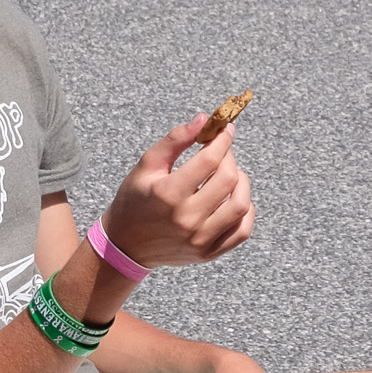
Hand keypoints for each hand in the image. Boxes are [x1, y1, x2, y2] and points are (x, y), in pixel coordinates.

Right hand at [105, 113, 253, 267]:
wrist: (126, 246)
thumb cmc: (134, 200)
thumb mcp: (147, 166)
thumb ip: (175, 139)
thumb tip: (204, 119)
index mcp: (168, 194)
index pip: (209, 160)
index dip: (222, 140)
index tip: (224, 130)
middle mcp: (186, 219)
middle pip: (228, 180)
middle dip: (229, 158)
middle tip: (221, 152)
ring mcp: (200, 240)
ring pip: (241, 205)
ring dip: (242, 183)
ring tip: (230, 174)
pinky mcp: (208, 253)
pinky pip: (242, 231)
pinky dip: (245, 211)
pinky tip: (233, 198)